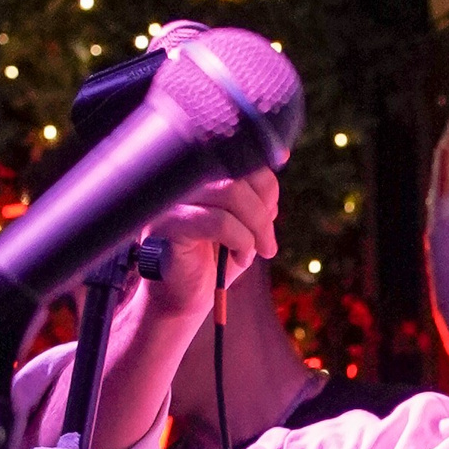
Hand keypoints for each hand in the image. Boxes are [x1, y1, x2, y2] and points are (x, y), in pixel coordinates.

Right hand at [139, 167, 280, 318]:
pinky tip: (238, 258)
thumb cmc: (214, 257)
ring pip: (230, 193)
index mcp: (198, 171)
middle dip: (263, 214)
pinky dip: (240, 242)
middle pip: (238, 174)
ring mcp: (170, 197)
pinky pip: (218, 221)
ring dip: (254, 229)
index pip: (242, 156)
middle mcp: (180, 176)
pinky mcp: (166, 223)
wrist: (186, 296)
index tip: (269, 218)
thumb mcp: (246, 219)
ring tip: (253, 253)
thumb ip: (259, 190)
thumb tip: (281, 152)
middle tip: (267, 246)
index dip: (266, 189)